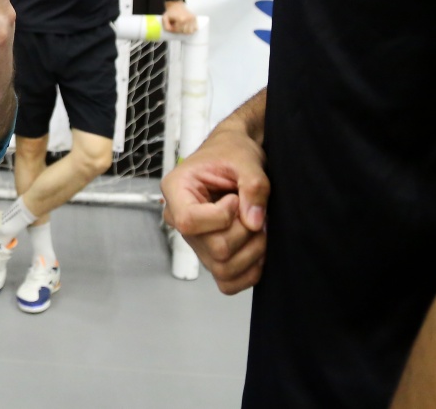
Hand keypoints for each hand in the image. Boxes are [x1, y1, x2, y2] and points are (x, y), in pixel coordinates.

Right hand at [161, 126, 269, 293]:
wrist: (235, 156)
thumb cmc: (233, 152)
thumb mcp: (246, 159)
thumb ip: (253, 186)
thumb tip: (254, 222)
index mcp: (176, 190)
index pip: (190, 222)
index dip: (222, 217)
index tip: (235, 198)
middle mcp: (179, 219)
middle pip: (214, 249)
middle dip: (246, 234)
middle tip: (255, 214)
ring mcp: (195, 241)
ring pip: (223, 269)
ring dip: (252, 253)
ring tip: (259, 229)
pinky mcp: (210, 255)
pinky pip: (228, 282)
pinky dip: (249, 272)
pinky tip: (256, 248)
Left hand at [162, 0, 197, 34]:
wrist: (176, 4)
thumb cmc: (170, 12)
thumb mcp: (164, 18)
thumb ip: (166, 26)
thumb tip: (172, 31)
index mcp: (181, 20)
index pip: (178, 31)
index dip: (174, 29)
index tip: (172, 26)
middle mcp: (188, 19)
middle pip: (184, 32)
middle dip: (179, 30)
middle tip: (176, 26)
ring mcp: (192, 19)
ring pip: (190, 31)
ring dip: (185, 30)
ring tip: (182, 26)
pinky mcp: (195, 18)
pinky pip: (195, 28)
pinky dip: (191, 29)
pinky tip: (187, 26)